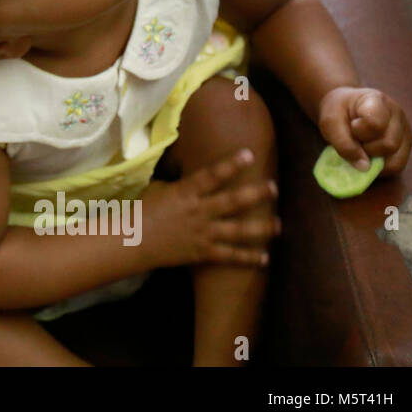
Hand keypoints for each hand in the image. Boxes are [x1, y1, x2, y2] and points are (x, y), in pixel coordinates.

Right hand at [142, 148, 279, 268]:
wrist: (132, 241)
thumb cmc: (142, 211)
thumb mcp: (158, 189)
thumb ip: (180, 184)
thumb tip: (196, 176)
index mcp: (186, 192)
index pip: (211, 175)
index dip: (231, 165)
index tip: (249, 154)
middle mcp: (198, 212)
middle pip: (232, 202)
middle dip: (255, 194)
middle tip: (274, 187)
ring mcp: (202, 233)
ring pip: (237, 230)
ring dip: (260, 227)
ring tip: (278, 224)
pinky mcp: (203, 253)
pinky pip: (229, 256)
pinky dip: (248, 258)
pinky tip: (265, 257)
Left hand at [318, 86, 411, 174]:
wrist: (345, 108)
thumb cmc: (338, 112)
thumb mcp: (330, 122)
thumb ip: (344, 143)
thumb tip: (365, 167)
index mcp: (377, 101)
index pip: (376, 124)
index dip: (359, 132)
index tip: (351, 125)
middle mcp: (397, 115)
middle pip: (389, 144)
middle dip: (366, 148)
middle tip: (355, 138)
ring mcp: (405, 131)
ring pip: (395, 159)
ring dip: (373, 160)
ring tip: (363, 146)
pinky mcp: (405, 146)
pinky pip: (397, 166)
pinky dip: (380, 167)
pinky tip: (369, 156)